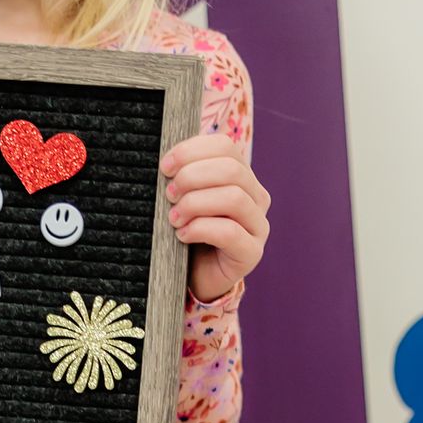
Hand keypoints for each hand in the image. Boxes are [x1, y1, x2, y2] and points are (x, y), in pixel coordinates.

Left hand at [160, 130, 268, 303]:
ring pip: (234, 198)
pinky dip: (201, 229)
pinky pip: (230, 232)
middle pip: (232, 170)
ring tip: (174, 218)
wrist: (196, 276)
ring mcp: (258, 225)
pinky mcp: (252, 252)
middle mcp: (256, 197)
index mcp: (241, 176)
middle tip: (168, 195)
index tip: (165, 167)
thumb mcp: (184, 198)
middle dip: (192, 177)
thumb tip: (164, 163)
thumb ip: (182, 177)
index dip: (192, 151)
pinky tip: (183, 235)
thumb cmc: (187, 232)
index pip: (224, 146)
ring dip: (196, 204)